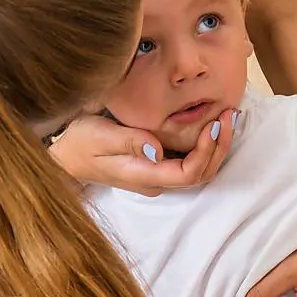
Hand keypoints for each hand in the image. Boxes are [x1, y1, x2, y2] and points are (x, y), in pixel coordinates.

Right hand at [50, 109, 235, 195]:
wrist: (66, 156)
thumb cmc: (81, 144)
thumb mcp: (100, 136)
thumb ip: (130, 141)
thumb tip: (157, 148)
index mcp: (145, 176)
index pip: (189, 173)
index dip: (207, 151)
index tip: (214, 124)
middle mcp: (156, 181)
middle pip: (201, 174)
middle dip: (220, 146)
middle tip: (230, 115)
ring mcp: (158, 176)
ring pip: (199, 169)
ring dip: (217, 146)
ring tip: (227, 117)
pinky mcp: (157, 166)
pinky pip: (190, 161)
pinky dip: (206, 144)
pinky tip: (211, 123)